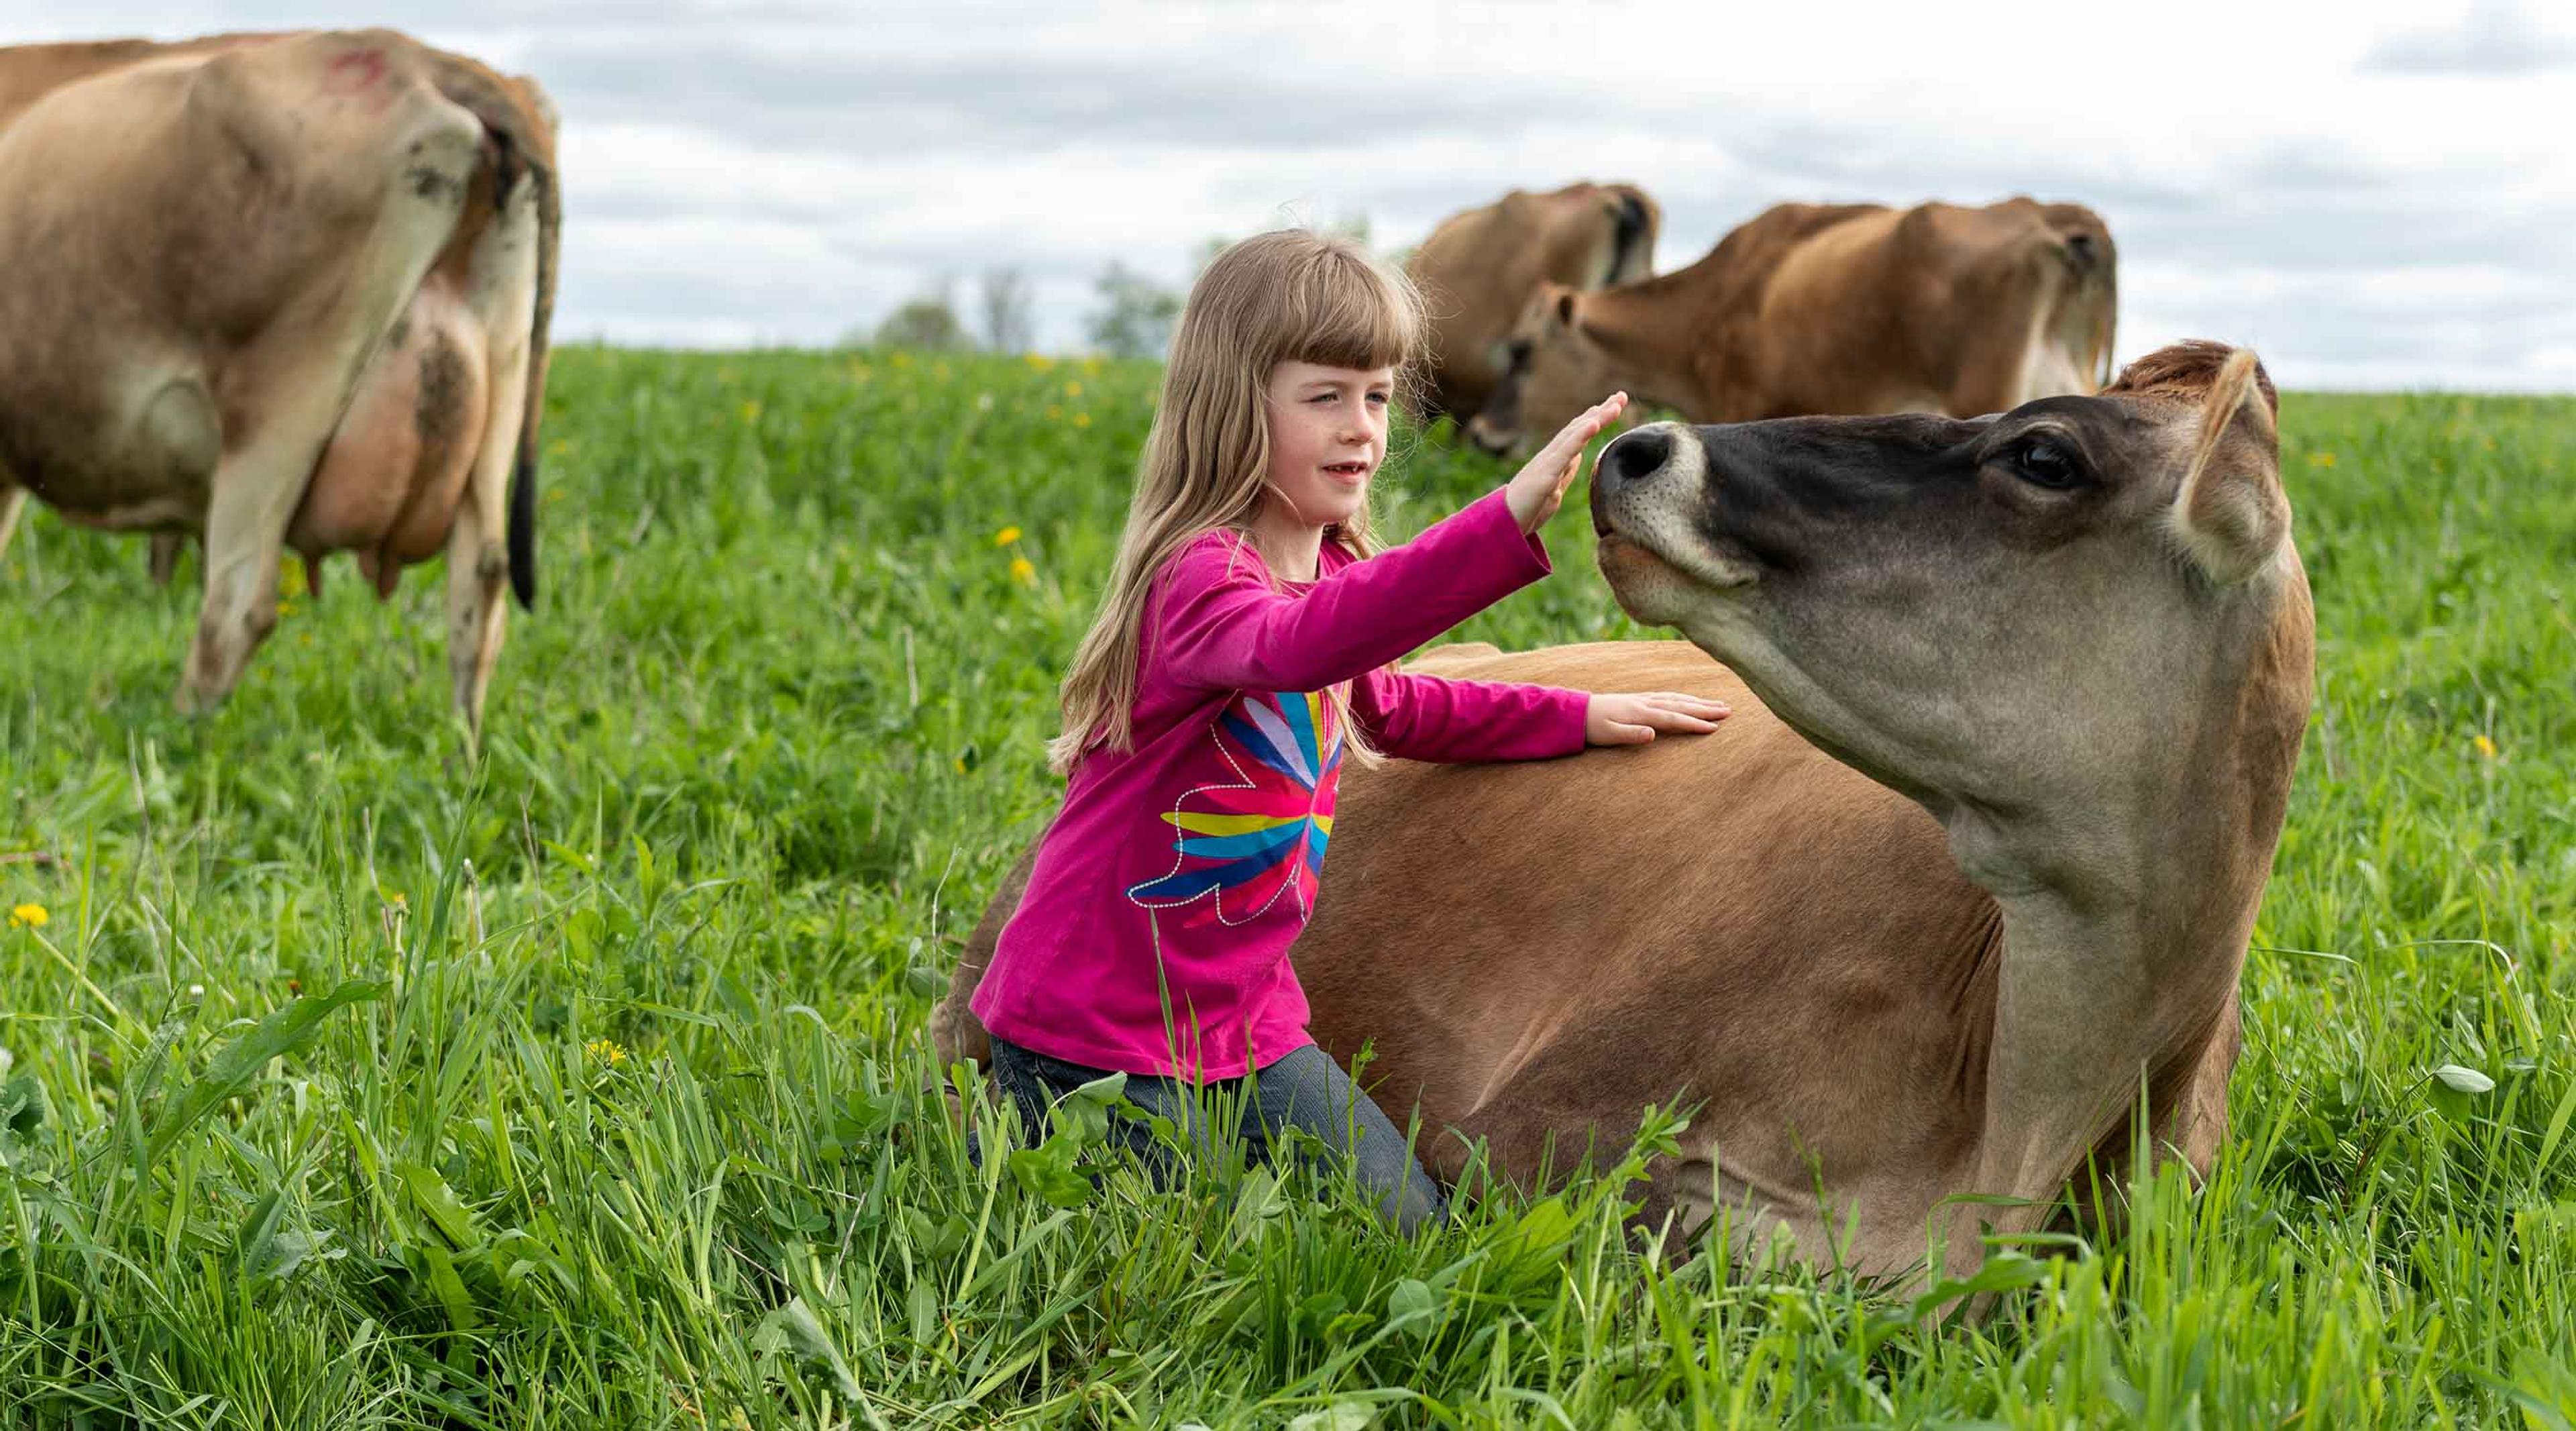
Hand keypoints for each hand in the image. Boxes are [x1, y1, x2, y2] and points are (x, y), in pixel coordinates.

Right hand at [1504, 392, 1627, 533]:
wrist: (1501, 524)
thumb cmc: (1525, 508)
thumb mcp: (1553, 489)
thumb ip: (1565, 472)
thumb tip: (1578, 456)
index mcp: (1555, 460)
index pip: (1578, 434)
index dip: (1596, 418)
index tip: (1614, 405)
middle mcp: (1551, 456)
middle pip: (1579, 428)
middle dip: (1601, 411)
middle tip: (1622, 395)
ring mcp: (1547, 463)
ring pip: (1574, 435)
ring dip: (1596, 418)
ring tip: (1615, 405)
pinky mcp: (1544, 474)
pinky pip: (1565, 452)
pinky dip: (1580, 436)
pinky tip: (1594, 423)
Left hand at [1585, 691, 1730, 745]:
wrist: (1576, 712)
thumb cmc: (1592, 727)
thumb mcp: (1609, 735)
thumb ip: (1631, 735)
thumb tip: (1653, 734)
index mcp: (1640, 713)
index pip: (1674, 719)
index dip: (1695, 723)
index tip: (1715, 728)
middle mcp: (1645, 703)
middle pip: (1681, 705)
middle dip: (1705, 708)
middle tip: (1729, 711)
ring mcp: (1643, 699)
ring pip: (1677, 698)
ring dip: (1698, 701)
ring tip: (1718, 704)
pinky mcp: (1639, 699)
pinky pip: (1668, 696)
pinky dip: (1683, 697)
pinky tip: (1689, 699)